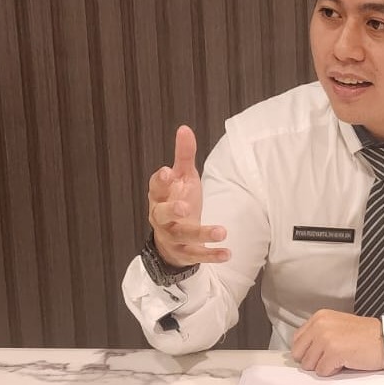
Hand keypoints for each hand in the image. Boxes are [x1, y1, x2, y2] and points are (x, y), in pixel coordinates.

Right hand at [148, 125, 230, 266]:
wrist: (171, 240)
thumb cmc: (177, 201)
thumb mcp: (182, 178)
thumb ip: (183, 156)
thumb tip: (184, 128)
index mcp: (160, 196)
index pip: (156, 187)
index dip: (160, 180)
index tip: (168, 172)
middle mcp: (161, 218)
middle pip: (161, 215)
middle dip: (172, 210)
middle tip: (185, 207)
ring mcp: (172, 237)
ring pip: (183, 236)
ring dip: (202, 234)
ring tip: (222, 231)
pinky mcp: (184, 253)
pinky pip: (197, 255)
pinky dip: (211, 256)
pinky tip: (227, 253)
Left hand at [291, 309, 383, 376]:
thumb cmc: (365, 335)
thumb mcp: (337, 326)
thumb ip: (319, 334)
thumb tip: (303, 353)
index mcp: (319, 317)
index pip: (296, 341)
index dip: (307, 351)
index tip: (319, 354)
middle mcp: (320, 325)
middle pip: (299, 354)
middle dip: (313, 360)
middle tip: (331, 357)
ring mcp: (326, 338)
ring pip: (309, 365)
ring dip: (324, 366)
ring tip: (340, 357)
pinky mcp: (333, 352)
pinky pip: (322, 371)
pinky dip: (333, 371)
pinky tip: (345, 361)